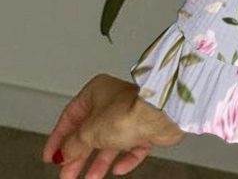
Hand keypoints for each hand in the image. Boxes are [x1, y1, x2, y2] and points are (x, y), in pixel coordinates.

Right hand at [42, 74, 185, 177]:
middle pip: (90, 131)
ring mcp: (132, 113)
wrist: (160, 116)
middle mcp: (114, 100)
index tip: (51, 156)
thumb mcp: (89, 132)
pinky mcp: (147, 126)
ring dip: (99, 162)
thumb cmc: (128, 112)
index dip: (58, 138)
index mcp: (97, 91)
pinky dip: (125, 158)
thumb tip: (64, 152)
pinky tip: (118, 168)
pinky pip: (132, 146)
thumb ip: (72, 145)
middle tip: (66, 173)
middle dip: (78, 155)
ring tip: (89, 178)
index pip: (70, 115)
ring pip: (110, 141)